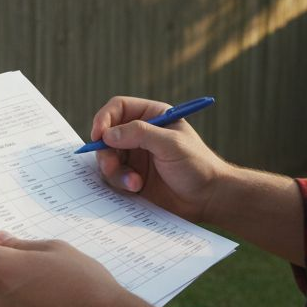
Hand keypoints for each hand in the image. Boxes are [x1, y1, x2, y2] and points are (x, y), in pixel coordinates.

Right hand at [90, 96, 231, 223]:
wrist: (208, 198)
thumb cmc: (196, 165)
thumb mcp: (170, 144)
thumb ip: (139, 134)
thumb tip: (107, 134)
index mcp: (152, 116)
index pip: (118, 108)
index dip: (104, 119)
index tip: (98, 135)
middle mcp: (140, 134)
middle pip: (106, 135)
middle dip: (105, 152)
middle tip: (110, 166)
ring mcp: (135, 156)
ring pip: (107, 158)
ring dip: (114, 171)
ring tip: (134, 183)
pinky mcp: (133, 177)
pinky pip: (113, 177)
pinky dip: (120, 183)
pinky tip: (136, 188)